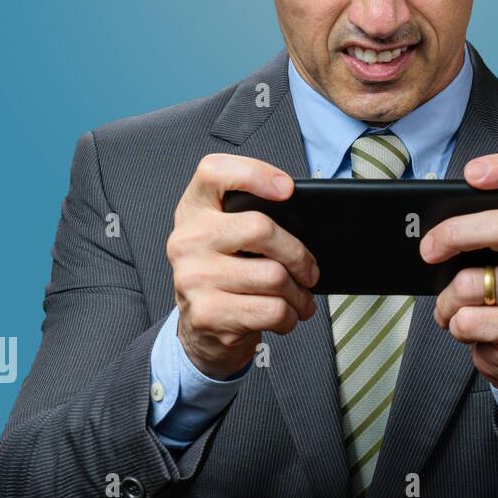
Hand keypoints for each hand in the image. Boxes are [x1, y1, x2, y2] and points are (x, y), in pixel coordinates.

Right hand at [165, 154, 319, 378]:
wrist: (202, 326)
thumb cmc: (228, 270)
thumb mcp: (229, 235)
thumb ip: (253, 216)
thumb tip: (307, 226)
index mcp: (194, 209)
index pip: (214, 171)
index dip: (255, 173)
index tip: (288, 189)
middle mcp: (187, 239)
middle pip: (260, 229)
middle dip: (298, 254)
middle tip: (310, 270)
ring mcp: (193, 278)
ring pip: (274, 277)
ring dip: (299, 293)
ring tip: (300, 297)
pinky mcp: (208, 314)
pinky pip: (272, 310)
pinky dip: (290, 316)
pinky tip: (285, 314)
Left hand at [421, 154, 497, 390]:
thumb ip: (480, 232)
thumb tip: (429, 229)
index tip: (471, 174)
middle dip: (453, 235)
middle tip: (427, 250)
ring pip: (472, 283)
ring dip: (447, 299)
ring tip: (454, 306)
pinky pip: (469, 320)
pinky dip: (455, 325)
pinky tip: (469, 327)